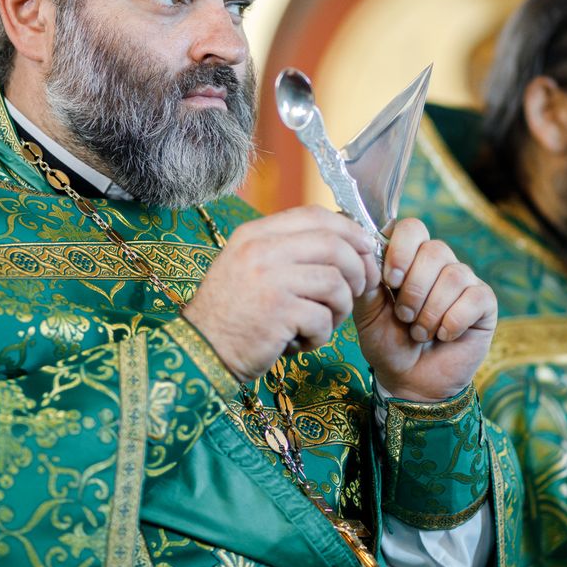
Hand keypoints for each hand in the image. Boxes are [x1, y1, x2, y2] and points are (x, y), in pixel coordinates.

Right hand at [182, 205, 378, 382]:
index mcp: (255, 234)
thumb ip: (285, 249)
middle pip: (334, 245)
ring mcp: (270, 279)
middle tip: (359, 289)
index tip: (365, 248)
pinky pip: (323, 318)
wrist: (201, 351)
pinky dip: (321, 335)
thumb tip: (341, 241)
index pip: (314, 215)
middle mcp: (261, 250)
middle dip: (357, 269)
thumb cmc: (232, 313)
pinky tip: (302, 341)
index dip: (349, 230)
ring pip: (335, 283)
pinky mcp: (279, 312)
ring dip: (340, 308)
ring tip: (322, 323)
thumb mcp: (248, 265)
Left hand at [354, 218, 496, 401]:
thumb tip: (363, 252)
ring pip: (454, 275)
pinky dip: (453, 321)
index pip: (411, 228)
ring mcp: (464, 280)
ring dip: (431, 311)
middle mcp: (438, 262)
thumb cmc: (387, 342)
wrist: (409, 380)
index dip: (401, 250)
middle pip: (435, 249)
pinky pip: (474, 297)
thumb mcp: (368, 312)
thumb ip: (366, 281)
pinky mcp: (484, 302)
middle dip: (414, 289)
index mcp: (408, 257)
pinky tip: (443, 336)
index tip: (390, 281)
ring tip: (419, 332)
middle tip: (403, 317)